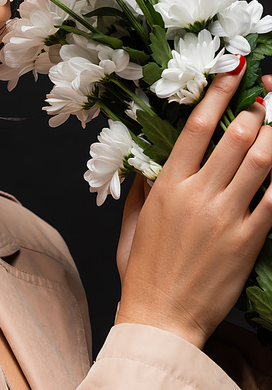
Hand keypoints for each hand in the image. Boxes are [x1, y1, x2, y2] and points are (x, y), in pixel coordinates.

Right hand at [115, 67, 271, 348]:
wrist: (161, 319)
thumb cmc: (142, 271)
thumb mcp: (132, 222)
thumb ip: (143, 186)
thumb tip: (150, 160)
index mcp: (167, 185)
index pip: (197, 127)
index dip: (218, 94)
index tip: (233, 70)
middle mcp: (198, 194)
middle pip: (236, 137)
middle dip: (256, 111)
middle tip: (266, 98)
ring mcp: (226, 217)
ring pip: (261, 162)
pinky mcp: (248, 242)